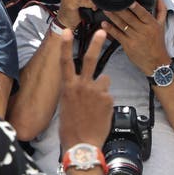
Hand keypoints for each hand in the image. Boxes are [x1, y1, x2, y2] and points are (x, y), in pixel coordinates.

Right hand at [58, 29, 113, 148]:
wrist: (82, 144)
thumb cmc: (71, 128)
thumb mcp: (66, 106)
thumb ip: (75, 92)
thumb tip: (86, 87)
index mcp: (68, 87)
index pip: (65, 62)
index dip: (65, 45)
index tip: (66, 31)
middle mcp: (82, 86)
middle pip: (91, 59)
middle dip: (96, 43)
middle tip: (102, 32)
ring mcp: (97, 92)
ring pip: (104, 81)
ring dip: (102, 88)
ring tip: (96, 106)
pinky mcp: (108, 99)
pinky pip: (108, 95)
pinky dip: (106, 103)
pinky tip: (100, 114)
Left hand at [103, 0, 169, 75]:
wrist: (156, 62)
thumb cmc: (158, 44)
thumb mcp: (162, 26)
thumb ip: (161, 10)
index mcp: (152, 24)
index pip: (143, 13)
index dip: (136, 7)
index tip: (129, 0)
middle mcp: (143, 31)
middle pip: (130, 18)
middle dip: (120, 10)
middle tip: (111, 3)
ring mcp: (135, 38)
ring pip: (122, 25)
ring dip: (113, 17)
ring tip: (106, 10)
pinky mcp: (128, 45)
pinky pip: (118, 35)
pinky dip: (110, 29)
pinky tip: (104, 24)